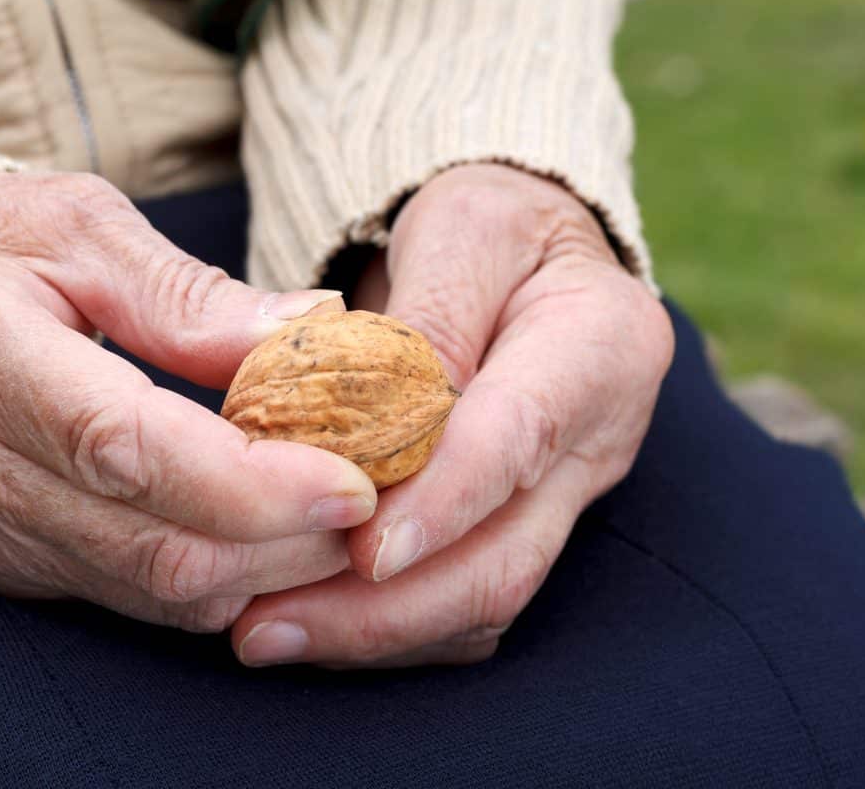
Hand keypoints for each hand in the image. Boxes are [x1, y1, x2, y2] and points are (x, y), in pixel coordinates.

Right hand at [0, 172, 377, 631]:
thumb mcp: (84, 227)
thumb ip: (192, 295)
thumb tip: (314, 333)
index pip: (128, 447)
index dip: (252, 482)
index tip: (353, 481)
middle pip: (155, 544)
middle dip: (288, 540)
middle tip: (377, 501)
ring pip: (152, 591)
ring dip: (265, 572)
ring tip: (340, 524)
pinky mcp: (2, 560)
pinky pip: (129, 600)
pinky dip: (216, 583)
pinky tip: (270, 544)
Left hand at [232, 164, 672, 665]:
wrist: (521, 255)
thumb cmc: (487, 229)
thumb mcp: (461, 232)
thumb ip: (428, 321)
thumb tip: (379, 424)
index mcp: (600, 347)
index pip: (519, 438)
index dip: (443, 502)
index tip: (364, 552)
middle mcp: (596, 442)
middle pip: (504, 558)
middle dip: (386, 609)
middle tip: (267, 629)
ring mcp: (564, 497)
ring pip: (481, 599)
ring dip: (374, 631)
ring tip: (265, 635)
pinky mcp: (523, 527)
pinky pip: (461, 604)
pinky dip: (386, 624)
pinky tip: (309, 621)